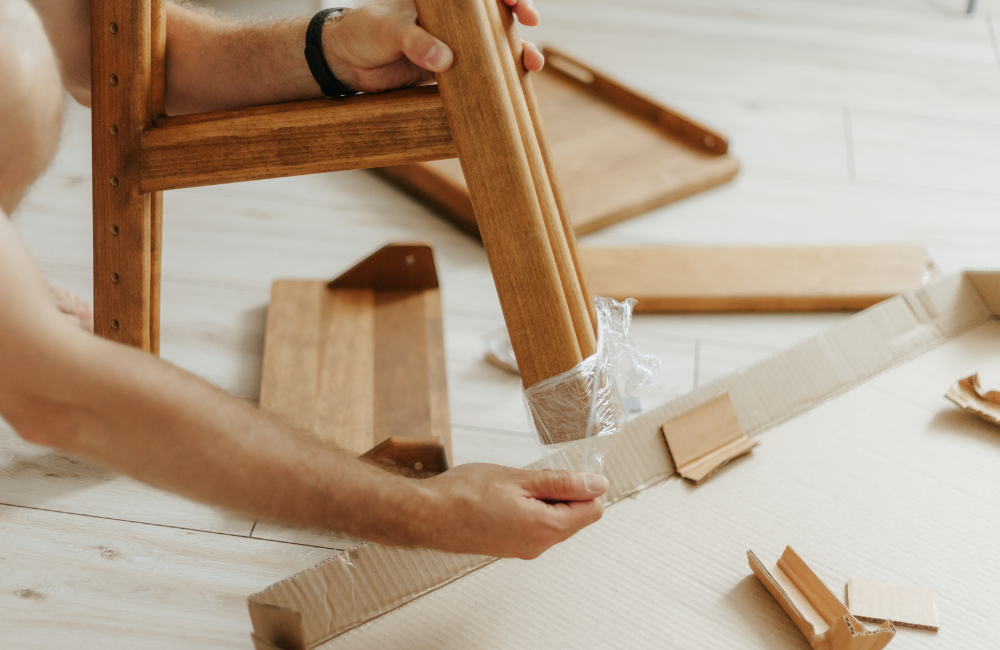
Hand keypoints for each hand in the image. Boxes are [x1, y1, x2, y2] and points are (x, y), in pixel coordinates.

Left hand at [322, 0, 545, 92]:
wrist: (346, 64)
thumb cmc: (364, 32)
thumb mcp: (389, 31)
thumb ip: (415, 42)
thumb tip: (444, 60)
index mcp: (441, 1)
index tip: (515, 2)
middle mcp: (452, 20)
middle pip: (495, 16)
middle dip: (518, 19)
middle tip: (530, 25)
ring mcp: (453, 46)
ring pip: (492, 47)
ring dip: (515, 54)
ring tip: (531, 64)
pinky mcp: (448, 74)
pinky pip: (478, 76)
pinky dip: (496, 81)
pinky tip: (513, 87)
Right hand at [413, 463, 607, 558]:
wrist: (427, 515)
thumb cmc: (466, 493)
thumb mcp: (519, 479)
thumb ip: (562, 483)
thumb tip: (598, 485)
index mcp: (546, 528)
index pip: (593, 510)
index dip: (583, 486)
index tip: (560, 472)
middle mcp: (538, 546)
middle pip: (575, 517)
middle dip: (563, 493)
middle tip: (530, 478)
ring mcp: (523, 549)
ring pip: (554, 521)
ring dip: (544, 500)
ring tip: (513, 487)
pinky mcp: (509, 548)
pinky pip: (534, 527)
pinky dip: (529, 510)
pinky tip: (505, 498)